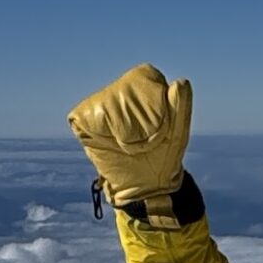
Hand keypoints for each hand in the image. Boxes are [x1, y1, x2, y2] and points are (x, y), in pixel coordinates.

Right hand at [68, 64, 192, 211]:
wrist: (147, 185)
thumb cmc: (164, 155)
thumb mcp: (178, 131)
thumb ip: (181, 105)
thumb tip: (179, 82)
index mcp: (144, 89)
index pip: (142, 77)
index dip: (150, 100)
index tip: (159, 124)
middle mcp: (119, 93)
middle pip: (122, 90)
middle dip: (136, 118)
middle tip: (143, 140)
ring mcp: (100, 107)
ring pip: (103, 103)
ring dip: (118, 128)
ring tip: (128, 144)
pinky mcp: (83, 123)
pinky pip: (81, 118)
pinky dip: (95, 132)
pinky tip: (110, 143)